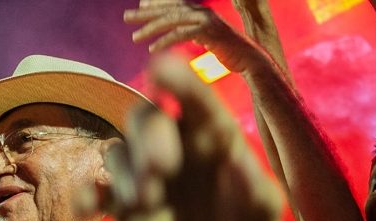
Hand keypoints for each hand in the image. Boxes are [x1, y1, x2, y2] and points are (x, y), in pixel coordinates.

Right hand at [98, 55, 280, 220]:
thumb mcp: (264, 210)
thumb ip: (254, 186)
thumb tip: (236, 161)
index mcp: (209, 133)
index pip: (190, 98)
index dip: (176, 80)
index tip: (160, 68)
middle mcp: (172, 145)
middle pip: (144, 118)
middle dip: (148, 138)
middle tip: (162, 169)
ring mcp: (144, 174)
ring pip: (118, 152)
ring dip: (127, 174)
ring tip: (147, 204)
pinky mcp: (123, 205)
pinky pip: (95, 191)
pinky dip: (85, 195)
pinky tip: (88, 208)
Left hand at [124, 0, 264, 72]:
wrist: (249, 59)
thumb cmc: (227, 51)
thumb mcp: (207, 38)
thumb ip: (193, 32)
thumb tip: (179, 32)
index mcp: (201, 11)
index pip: (173, 3)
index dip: (156, 3)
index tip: (139, 6)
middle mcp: (202, 12)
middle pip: (168, 10)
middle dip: (145, 13)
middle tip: (126, 17)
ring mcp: (206, 21)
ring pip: (172, 21)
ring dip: (150, 28)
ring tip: (134, 37)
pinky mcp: (208, 33)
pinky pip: (181, 35)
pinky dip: (165, 41)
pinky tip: (152, 49)